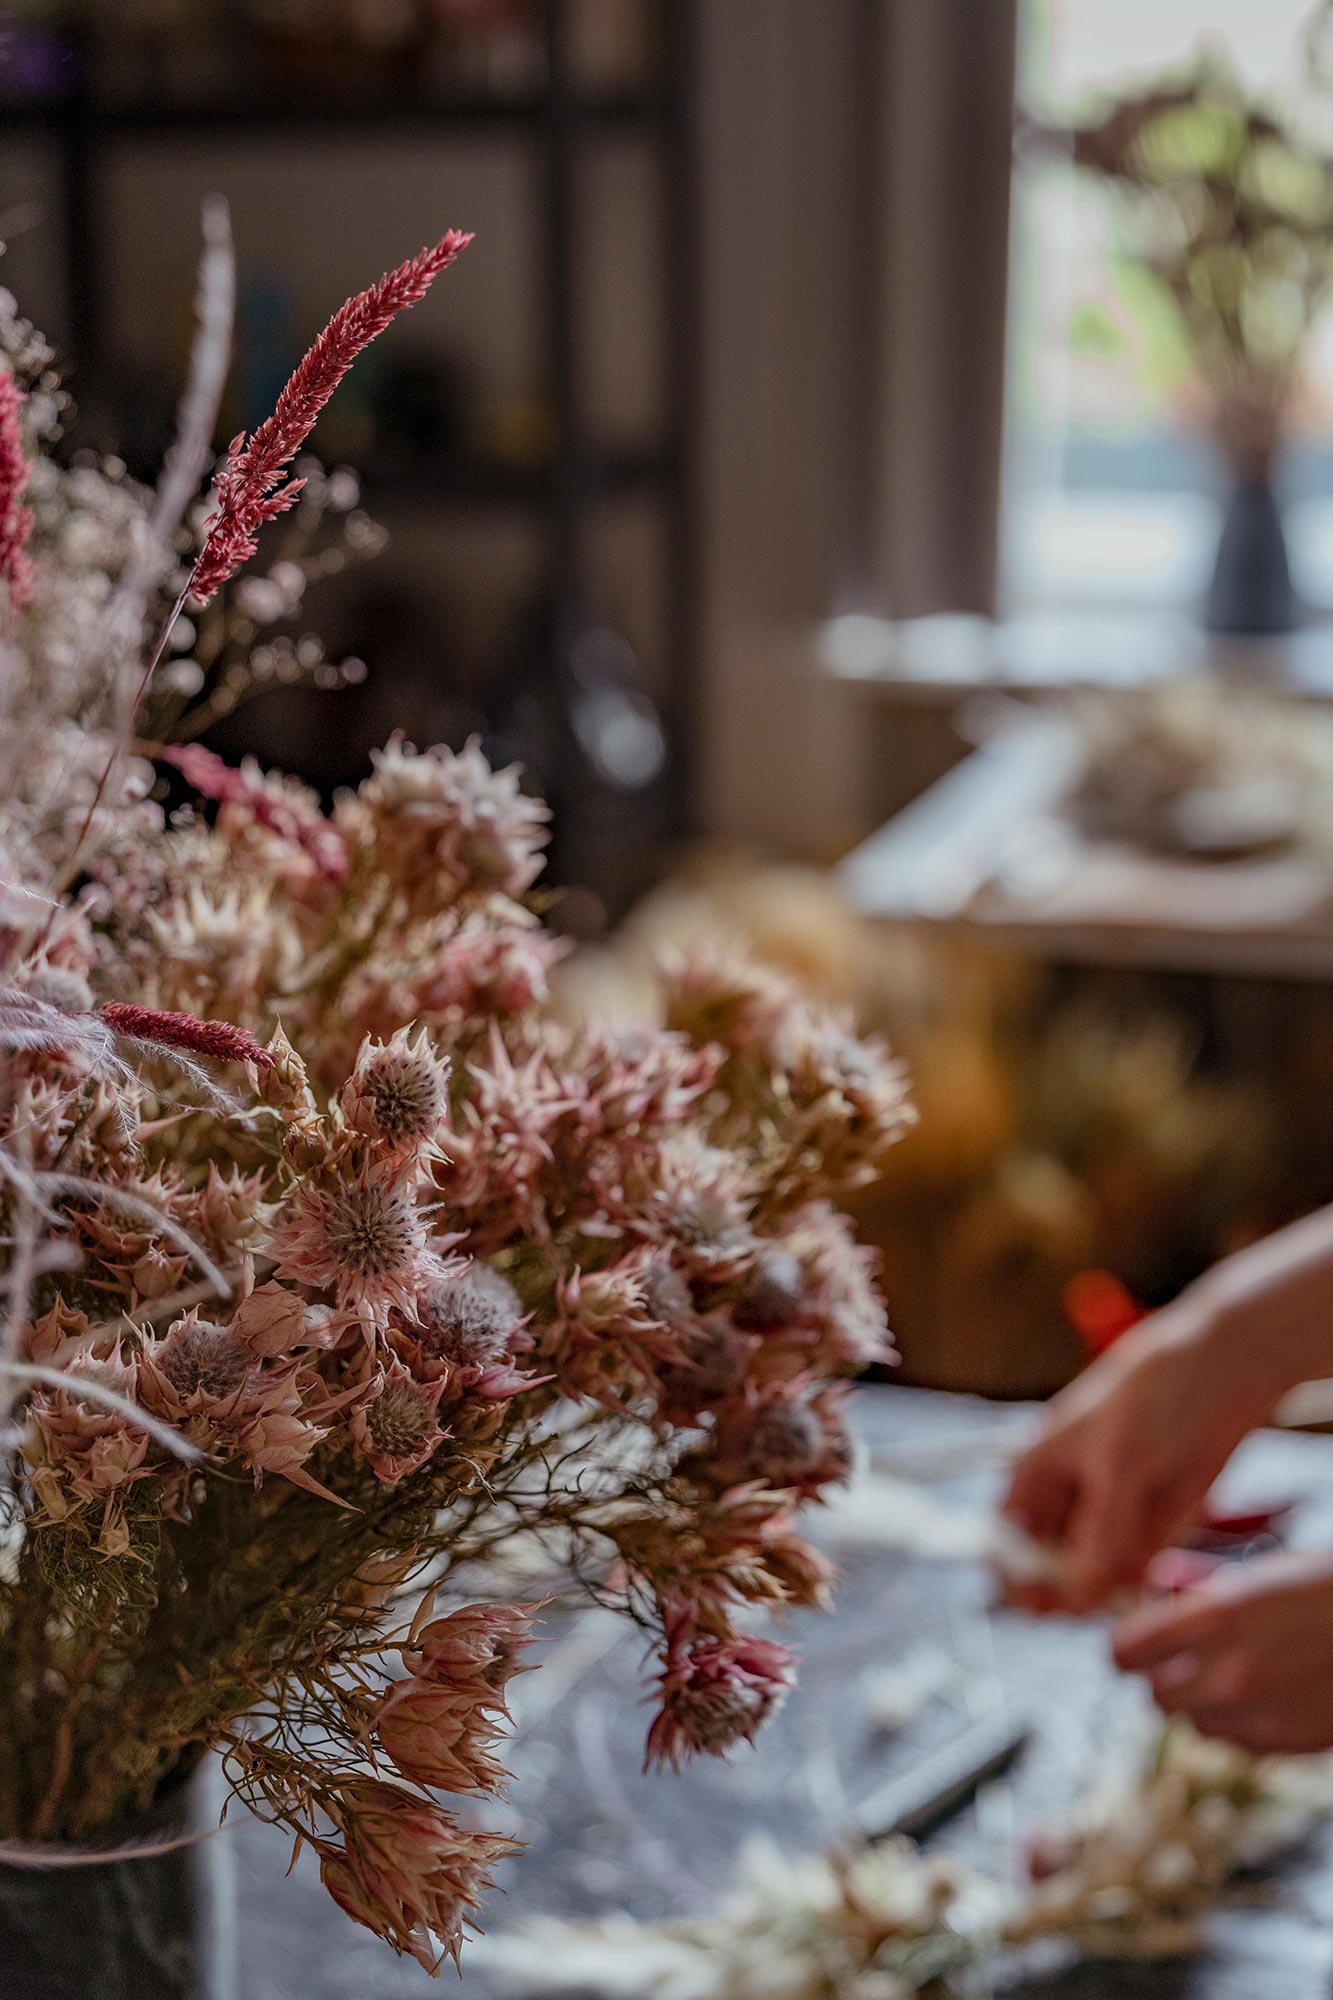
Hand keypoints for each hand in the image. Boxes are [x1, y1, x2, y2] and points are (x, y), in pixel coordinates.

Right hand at [1002, 1301, 1270, 1613]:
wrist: (1221, 1373)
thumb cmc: (1153, 1398)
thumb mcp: (1120, 1465)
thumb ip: (1099, 1534)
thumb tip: (1076, 1600)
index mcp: (1038, 1472)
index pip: (1005, 1540)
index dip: (1013, 1575)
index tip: (1038, 1605)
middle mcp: (1067, 1500)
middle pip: (1046, 1568)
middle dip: (1061, 1593)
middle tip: (1087, 1605)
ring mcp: (1107, 1517)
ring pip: (1089, 1578)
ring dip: (1101, 1593)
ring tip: (1122, 1590)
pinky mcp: (1150, 1529)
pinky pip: (1131, 1573)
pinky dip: (1134, 1586)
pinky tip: (1143, 1584)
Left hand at [1113, 1549, 1332, 1754]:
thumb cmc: (1320, 1588)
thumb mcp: (1252, 1575)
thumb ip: (1196, 1590)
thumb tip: (1156, 1588)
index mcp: (1211, 1618)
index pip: (1123, 1653)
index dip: (1125, 1650)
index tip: (1133, 1647)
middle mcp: (1227, 1672)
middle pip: (1156, 1697)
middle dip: (1164, 1678)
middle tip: (1185, 1660)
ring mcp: (1258, 1714)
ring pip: (1196, 1725)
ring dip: (1204, 1705)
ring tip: (1237, 1674)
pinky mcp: (1286, 1743)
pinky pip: (1238, 1743)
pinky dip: (1241, 1725)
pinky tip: (1268, 1695)